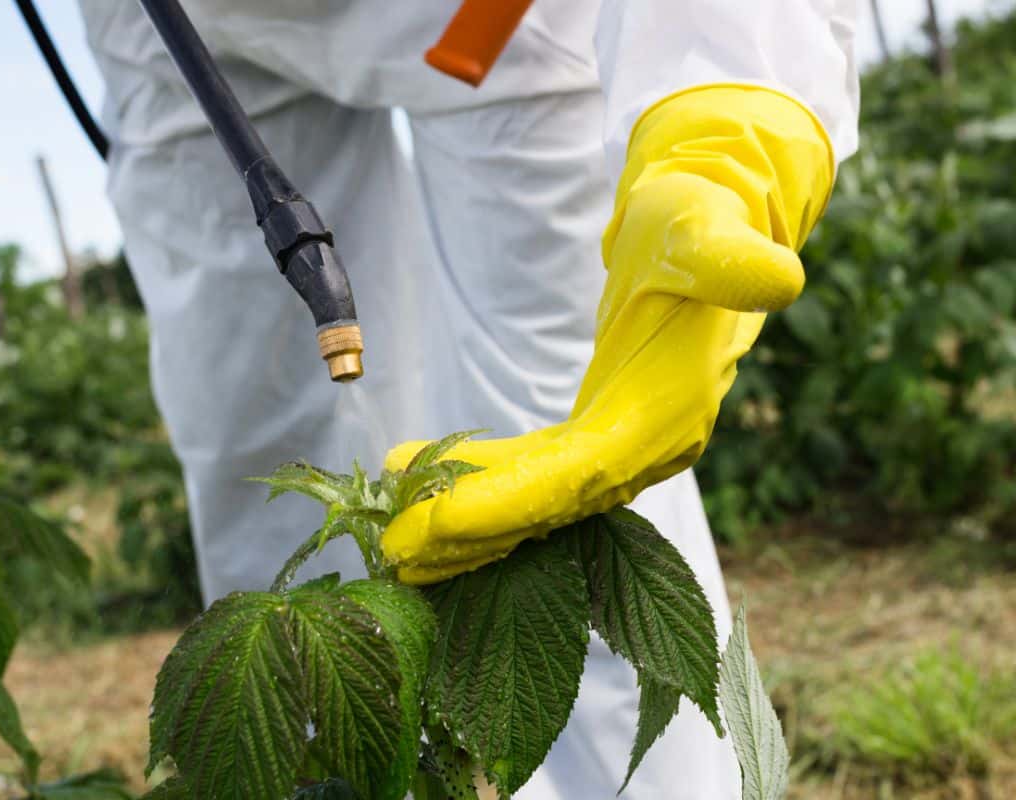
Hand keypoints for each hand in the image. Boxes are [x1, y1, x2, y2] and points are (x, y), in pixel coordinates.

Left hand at [380, 85, 834, 583]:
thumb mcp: (706, 227)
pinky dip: (485, 486)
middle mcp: (651, 446)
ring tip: (399, 543)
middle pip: (551, 507)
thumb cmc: (697, 221)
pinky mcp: (605, 435)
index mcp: (667, 412)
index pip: (578, 476)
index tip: (432, 523)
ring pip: (540, 501)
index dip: (506, 503)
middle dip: (471, 533)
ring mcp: (629, 447)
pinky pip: (538, 476)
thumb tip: (778, 278)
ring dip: (471, 526)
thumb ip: (730, 260)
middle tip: (392, 552)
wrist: (708, 226)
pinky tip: (433, 484)